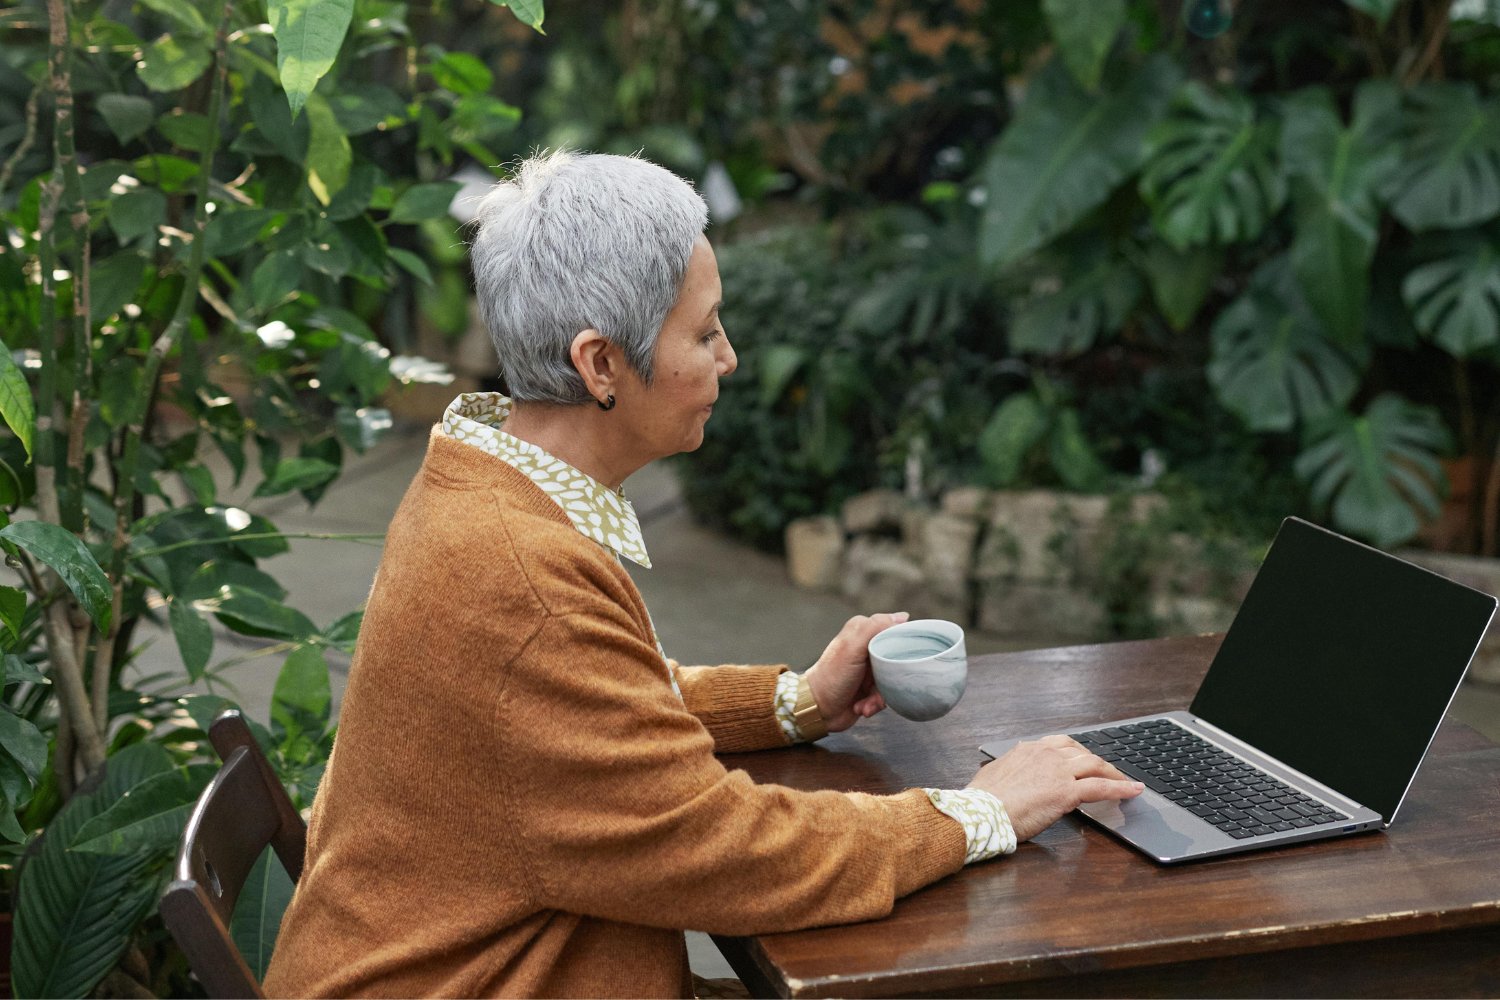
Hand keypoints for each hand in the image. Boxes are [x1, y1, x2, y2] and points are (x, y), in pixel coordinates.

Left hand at [802, 612, 907, 732]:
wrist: (817, 709)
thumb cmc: (832, 676)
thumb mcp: (853, 647)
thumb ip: (874, 627)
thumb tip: (903, 616)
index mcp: (863, 631)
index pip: (894, 630)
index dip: (901, 647)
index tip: (898, 662)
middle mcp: (867, 647)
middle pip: (896, 658)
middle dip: (890, 679)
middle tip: (877, 688)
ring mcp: (870, 668)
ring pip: (892, 679)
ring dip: (880, 696)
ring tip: (865, 703)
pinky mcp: (870, 687)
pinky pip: (886, 694)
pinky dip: (874, 704)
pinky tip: (862, 707)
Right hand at [966, 735, 1143, 841]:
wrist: (982, 812)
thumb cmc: (982, 800)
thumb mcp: (993, 774)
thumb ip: (1008, 768)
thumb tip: (1009, 770)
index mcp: (1028, 749)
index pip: (1060, 744)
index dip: (1077, 752)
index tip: (1084, 759)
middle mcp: (1045, 754)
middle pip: (1081, 752)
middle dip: (1098, 762)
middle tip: (1109, 772)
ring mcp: (1058, 771)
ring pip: (1095, 765)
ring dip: (1114, 773)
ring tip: (1126, 781)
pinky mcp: (1066, 792)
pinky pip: (1100, 787)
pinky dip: (1121, 788)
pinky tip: (1133, 791)